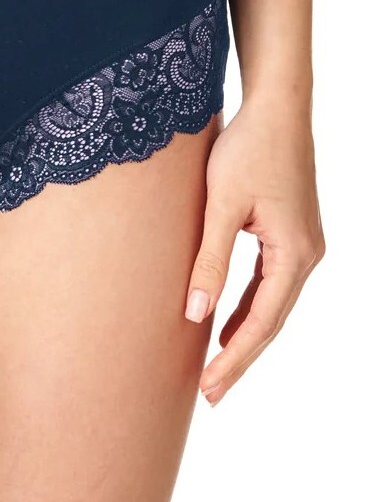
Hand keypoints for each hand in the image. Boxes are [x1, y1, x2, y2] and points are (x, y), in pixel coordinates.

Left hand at [185, 99, 324, 404]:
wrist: (276, 107)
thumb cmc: (247, 149)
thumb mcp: (220, 207)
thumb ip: (209, 261)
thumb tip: (195, 315)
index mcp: (294, 253)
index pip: (262, 322)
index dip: (234, 358)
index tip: (207, 388)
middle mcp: (307, 254)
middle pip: (271, 321)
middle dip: (239, 358)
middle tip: (208, 394)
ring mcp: (303, 245)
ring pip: (271, 305)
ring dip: (243, 335)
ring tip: (213, 369)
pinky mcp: (291, 234)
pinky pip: (269, 284)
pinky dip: (248, 308)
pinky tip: (224, 323)